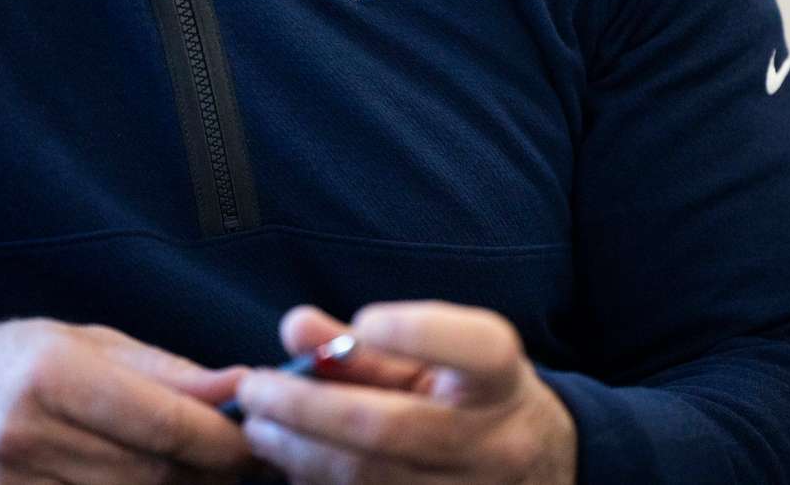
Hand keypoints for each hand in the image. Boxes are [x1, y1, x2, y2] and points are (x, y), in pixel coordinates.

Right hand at [0, 318, 252, 483]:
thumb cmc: (23, 361)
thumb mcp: (93, 345)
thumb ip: (170, 372)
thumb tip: (242, 386)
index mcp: (55, 375)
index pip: (163, 423)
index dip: (224, 440)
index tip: (262, 439)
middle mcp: (29, 437)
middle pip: (154, 476)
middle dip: (211, 472)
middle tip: (244, 459)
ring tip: (198, 471)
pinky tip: (151, 484)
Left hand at [235, 301, 576, 484]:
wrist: (535, 470)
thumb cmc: (470, 400)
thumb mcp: (438, 362)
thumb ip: (366, 345)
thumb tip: (295, 327)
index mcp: (501, 383)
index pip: (479, 349)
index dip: (418, 331)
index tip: (366, 320)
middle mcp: (493, 445)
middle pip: (389, 428)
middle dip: (305, 407)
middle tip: (254, 389)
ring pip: (367, 480)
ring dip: (296, 452)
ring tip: (259, 425)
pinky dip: (316, 482)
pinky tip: (291, 462)